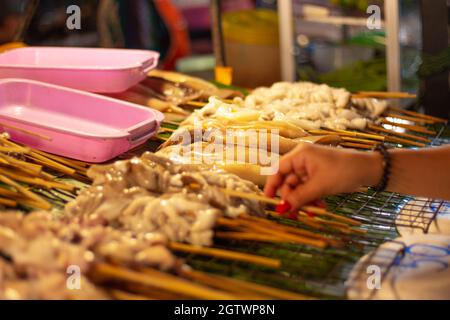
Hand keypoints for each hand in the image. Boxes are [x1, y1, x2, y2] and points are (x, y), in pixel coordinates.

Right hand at [264, 143, 382, 210]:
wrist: (368, 170)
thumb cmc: (343, 172)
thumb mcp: (319, 186)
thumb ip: (299, 197)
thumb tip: (282, 209)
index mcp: (300, 155)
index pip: (278, 169)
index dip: (272, 184)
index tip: (268, 199)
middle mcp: (303, 160)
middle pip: (288, 181)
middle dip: (291, 198)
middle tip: (294, 213)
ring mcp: (310, 168)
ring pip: (298, 187)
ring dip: (303, 201)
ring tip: (312, 212)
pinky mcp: (318, 175)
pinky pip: (308, 189)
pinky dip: (311, 198)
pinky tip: (319, 207)